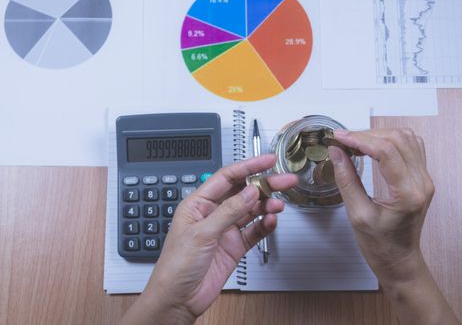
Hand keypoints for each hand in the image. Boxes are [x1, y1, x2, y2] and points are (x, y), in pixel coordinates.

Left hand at [121, 154, 297, 324]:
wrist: (178, 299)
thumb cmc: (176, 266)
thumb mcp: (202, 233)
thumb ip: (229, 211)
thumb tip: (250, 192)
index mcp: (199, 203)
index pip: (227, 177)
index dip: (249, 167)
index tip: (268, 161)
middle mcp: (213, 214)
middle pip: (243, 192)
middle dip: (265, 185)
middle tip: (285, 181)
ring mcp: (225, 230)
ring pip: (251, 211)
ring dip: (266, 206)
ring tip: (279, 204)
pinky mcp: (234, 246)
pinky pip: (254, 231)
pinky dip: (264, 226)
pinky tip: (270, 221)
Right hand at [329, 128, 458, 323]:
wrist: (399, 260)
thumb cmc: (380, 245)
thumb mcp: (357, 214)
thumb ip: (346, 180)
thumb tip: (336, 152)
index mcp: (408, 194)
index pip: (386, 152)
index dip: (360, 139)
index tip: (339, 137)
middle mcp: (422, 182)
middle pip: (397, 140)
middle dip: (366, 135)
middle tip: (342, 141)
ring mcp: (425, 179)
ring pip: (406, 139)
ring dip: (379, 135)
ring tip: (355, 143)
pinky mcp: (422, 178)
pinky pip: (411, 147)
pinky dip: (390, 141)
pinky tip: (372, 147)